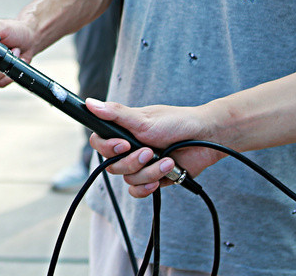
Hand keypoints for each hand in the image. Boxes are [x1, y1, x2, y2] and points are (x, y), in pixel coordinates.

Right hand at [86, 99, 227, 198]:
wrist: (205, 138)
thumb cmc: (176, 122)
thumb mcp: (143, 118)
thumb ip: (115, 114)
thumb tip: (90, 103)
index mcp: (123, 132)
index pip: (99, 143)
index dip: (107, 148)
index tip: (123, 144)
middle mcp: (129, 149)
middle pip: (112, 166)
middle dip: (133, 161)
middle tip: (149, 151)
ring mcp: (141, 165)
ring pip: (128, 179)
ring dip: (150, 172)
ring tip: (167, 161)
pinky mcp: (153, 179)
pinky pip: (137, 192)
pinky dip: (148, 187)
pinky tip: (161, 178)